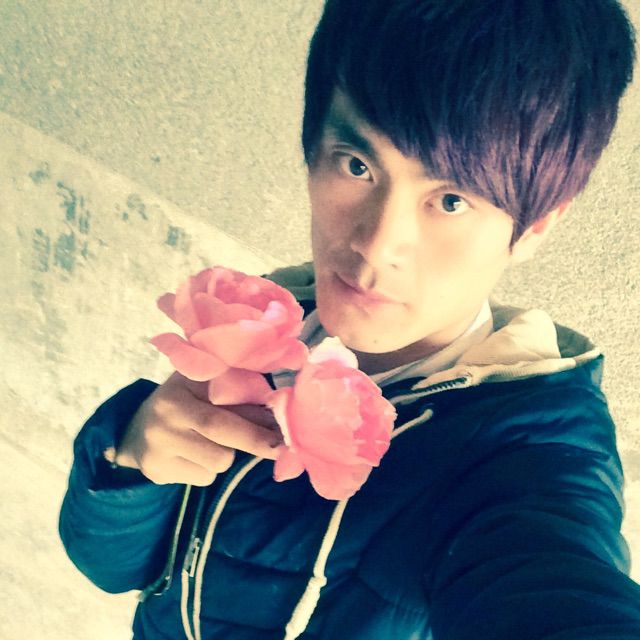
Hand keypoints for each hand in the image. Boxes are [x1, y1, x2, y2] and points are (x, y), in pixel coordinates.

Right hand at [105, 372, 282, 485]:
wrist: (134, 431)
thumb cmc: (184, 404)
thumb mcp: (203, 389)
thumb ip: (236, 396)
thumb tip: (279, 412)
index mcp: (180, 389)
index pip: (224, 405)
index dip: (257, 418)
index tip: (284, 426)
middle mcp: (165, 415)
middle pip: (221, 434)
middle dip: (257, 441)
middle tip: (281, 447)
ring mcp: (158, 446)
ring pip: (218, 461)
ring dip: (224, 455)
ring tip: (208, 443)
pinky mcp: (157, 471)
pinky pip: (203, 477)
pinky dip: (207, 470)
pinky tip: (192, 457)